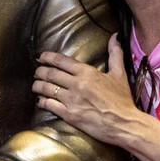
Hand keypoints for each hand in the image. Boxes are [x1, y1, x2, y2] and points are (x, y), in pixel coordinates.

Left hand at [34, 35, 147, 149]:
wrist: (124, 124)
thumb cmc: (122, 100)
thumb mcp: (120, 74)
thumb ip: (115, 54)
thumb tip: (115, 36)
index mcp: (87, 72)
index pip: (61, 60)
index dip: (48, 57)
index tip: (41, 57)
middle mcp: (76, 84)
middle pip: (50, 74)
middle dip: (40, 71)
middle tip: (36, 72)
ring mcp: (71, 100)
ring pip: (47, 89)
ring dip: (38, 86)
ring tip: (35, 85)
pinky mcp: (69, 115)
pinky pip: (49, 105)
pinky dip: (41, 102)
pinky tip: (40, 101)